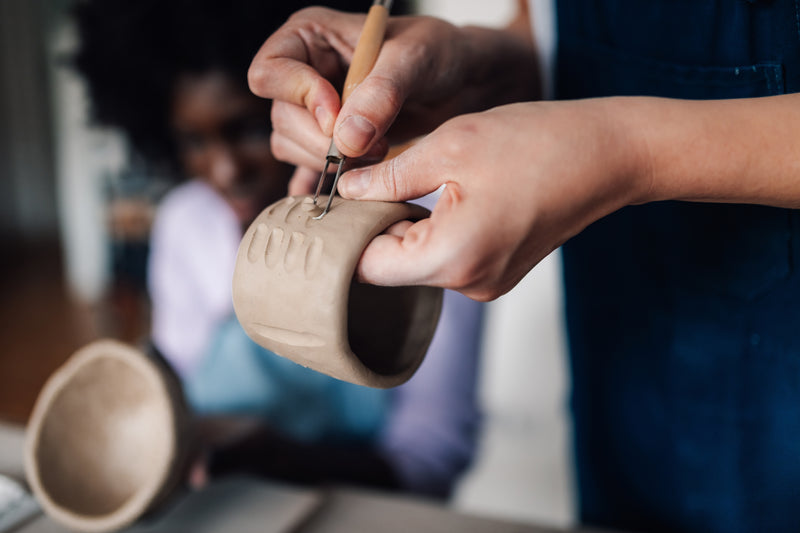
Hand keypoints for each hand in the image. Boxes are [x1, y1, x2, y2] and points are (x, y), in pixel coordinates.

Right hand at [248, 7, 538, 179]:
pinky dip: (322, 183)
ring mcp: (311, 111)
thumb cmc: (439, 53)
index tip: (340, 118)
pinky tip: (346, 191)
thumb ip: (381, 94)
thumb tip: (345, 140)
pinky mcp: (326, 143)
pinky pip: (304, 169)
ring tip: (379, 154)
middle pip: (282, 119)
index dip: (302, 100)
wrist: (463, 82)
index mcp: (309, 37)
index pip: (270, 73)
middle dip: (325, 141)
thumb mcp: (416, 59)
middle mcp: (302, 73)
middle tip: (376, 146)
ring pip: (291, 147)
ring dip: (332, 162)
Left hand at [337, 99, 649, 300]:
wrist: (606, 156)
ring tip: (407, 184)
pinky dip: (431, 232)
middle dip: (371, 228)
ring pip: (417, 263)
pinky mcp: (496, 272)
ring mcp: (485, 283)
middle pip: (391, 269)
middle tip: (360, 184)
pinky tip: (440, 196)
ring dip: (403, 227)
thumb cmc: (538, 144)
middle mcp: (468, 285)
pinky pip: (445, 258)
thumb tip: (346, 192)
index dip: (343, 237)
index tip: (328, 206)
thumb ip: (388, 177)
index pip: (368, 268)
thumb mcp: (450, 147)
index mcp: (452, 258)